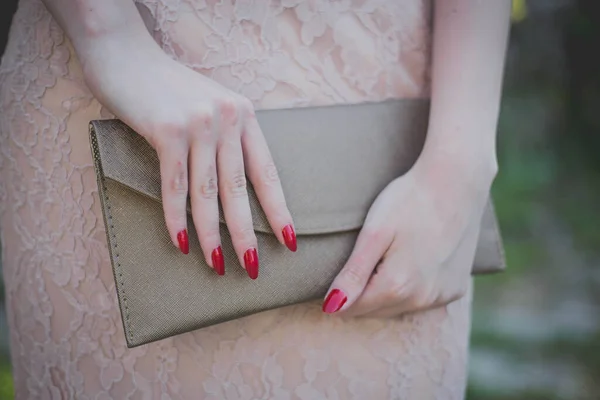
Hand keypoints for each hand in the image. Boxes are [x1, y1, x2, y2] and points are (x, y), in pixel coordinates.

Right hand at [82, 36, 295, 278]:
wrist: (125, 55)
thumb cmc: (167, 88)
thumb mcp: (208, 107)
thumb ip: (224, 138)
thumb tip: (231, 186)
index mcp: (244, 116)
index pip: (266, 172)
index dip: (278, 209)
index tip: (289, 240)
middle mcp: (227, 119)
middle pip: (240, 189)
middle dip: (247, 234)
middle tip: (253, 267)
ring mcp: (199, 124)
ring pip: (208, 193)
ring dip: (213, 235)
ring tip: (218, 265)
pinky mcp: (167, 130)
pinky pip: (175, 185)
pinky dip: (177, 217)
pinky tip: (181, 242)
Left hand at [322, 157, 493, 316]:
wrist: (456, 181)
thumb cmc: (409, 201)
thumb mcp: (374, 233)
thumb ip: (353, 275)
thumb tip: (331, 308)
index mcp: (396, 286)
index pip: (352, 309)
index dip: (337, 295)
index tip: (332, 276)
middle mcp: (421, 299)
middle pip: (375, 311)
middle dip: (360, 295)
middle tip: (357, 262)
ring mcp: (442, 296)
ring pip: (398, 308)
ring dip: (385, 293)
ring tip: (383, 259)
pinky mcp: (455, 289)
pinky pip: (422, 300)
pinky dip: (410, 289)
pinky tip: (409, 263)